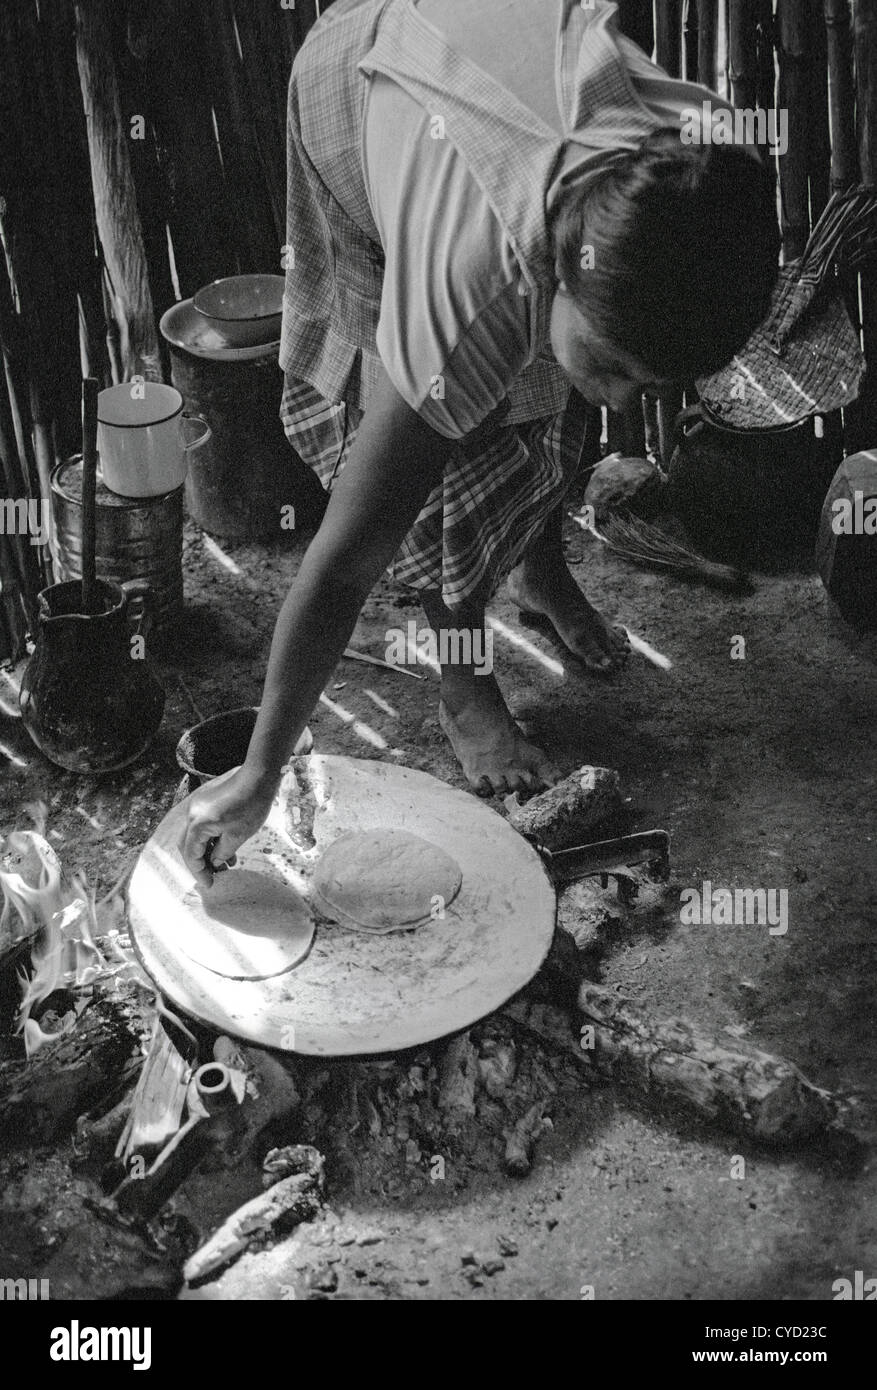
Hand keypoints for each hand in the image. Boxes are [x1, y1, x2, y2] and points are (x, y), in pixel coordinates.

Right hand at [179, 766, 276, 888]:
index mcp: (198, 824)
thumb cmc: (251, 805)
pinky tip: (226, 846)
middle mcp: (192, 814)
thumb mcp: (238, 836)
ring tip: (226, 863)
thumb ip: (222, 853)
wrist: (259, 776)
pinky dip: (210, 838)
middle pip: (188, 845)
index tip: (210, 884)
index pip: (191, 855)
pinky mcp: (205, 800)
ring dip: (207, 851)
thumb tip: (214, 863)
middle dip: (200, 863)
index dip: (199, 872)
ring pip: (195, 835)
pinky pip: (202, 824)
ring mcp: (197, 805)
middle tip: (213, 876)